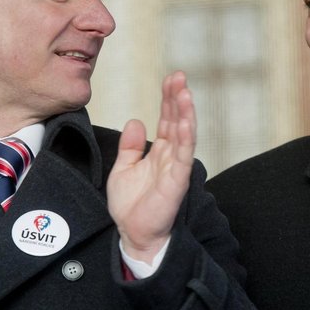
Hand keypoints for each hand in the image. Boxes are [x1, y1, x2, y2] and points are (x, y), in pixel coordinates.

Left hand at [108, 71, 195, 262]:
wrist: (132, 233)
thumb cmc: (131, 205)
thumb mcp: (123, 168)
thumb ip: (130, 146)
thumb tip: (135, 120)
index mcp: (159, 151)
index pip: (167, 119)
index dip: (168, 99)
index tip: (170, 79)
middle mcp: (171, 155)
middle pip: (177, 120)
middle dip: (178, 98)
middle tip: (179, 76)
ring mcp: (176, 167)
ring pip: (184, 134)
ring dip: (185, 113)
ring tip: (185, 92)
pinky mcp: (177, 180)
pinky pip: (183, 155)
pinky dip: (184, 137)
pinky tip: (183, 121)